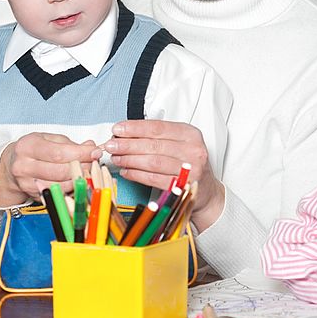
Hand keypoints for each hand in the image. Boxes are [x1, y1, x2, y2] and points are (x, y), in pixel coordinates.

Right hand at [0, 132, 101, 204]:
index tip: (95, 151)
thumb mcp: (49, 139)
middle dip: (83, 167)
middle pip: (60, 171)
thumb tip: (91, 146)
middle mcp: (24, 166)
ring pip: (60, 185)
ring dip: (79, 179)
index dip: (81, 153)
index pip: (59, 153)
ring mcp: (27, 183)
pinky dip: (72, 189)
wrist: (12, 165)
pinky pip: (57, 194)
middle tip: (95, 162)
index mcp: (28, 146)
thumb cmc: (33, 149)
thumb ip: (70, 143)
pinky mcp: (33, 195)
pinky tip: (78, 181)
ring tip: (88, 171)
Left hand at [102, 120, 223, 230]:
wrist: (205, 190)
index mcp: (190, 133)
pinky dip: (137, 175)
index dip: (135, 128)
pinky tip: (126, 172)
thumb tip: (124, 134)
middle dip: (128, 145)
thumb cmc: (188, 162)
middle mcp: (193, 149)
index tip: (117, 129)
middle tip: (111, 145)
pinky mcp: (184, 186)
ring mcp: (190, 169)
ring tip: (116, 158)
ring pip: (153, 162)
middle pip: (153, 145)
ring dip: (130, 160)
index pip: (158, 127)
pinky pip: (154, 179)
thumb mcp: (179, 142)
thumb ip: (156, 136)